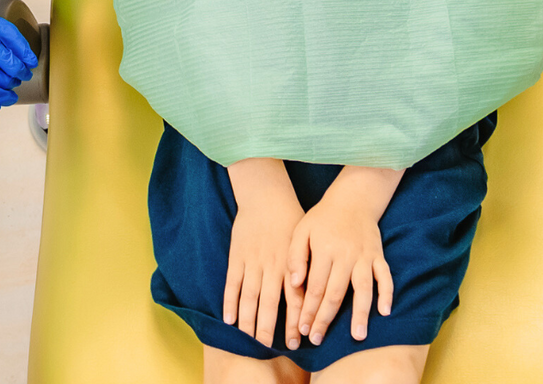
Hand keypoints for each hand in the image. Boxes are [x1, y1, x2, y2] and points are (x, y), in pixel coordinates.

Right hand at [224, 158, 305, 347]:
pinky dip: (230, 302)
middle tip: (269, 347)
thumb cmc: (291, 220)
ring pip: (249, 297)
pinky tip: (229, 319)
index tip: (295, 341)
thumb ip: (306, 270)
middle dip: (269, 328)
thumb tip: (312, 298)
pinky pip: (232, 283)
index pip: (294, 299)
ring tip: (249, 339)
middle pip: (269, 303)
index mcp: (291, 263)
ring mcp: (253, 262)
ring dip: (248, 320)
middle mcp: (272, 266)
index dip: (294, 321)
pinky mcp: (237, 257)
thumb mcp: (305, 243)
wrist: (266, 195)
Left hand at [285, 166, 400, 346]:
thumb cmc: (322, 217)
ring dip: (361, 314)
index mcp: (324, 251)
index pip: (315, 287)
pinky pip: (385, 277)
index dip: (308, 310)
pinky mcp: (378, 256)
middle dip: (326, 319)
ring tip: (358, 336)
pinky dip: (387, 294)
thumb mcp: (301, 231)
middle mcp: (345, 256)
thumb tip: (295, 283)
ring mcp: (364, 257)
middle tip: (318, 340)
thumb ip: (295, 257)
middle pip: (336, 294)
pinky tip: (384, 312)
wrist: (353, 197)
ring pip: (363, 289)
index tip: (302, 329)